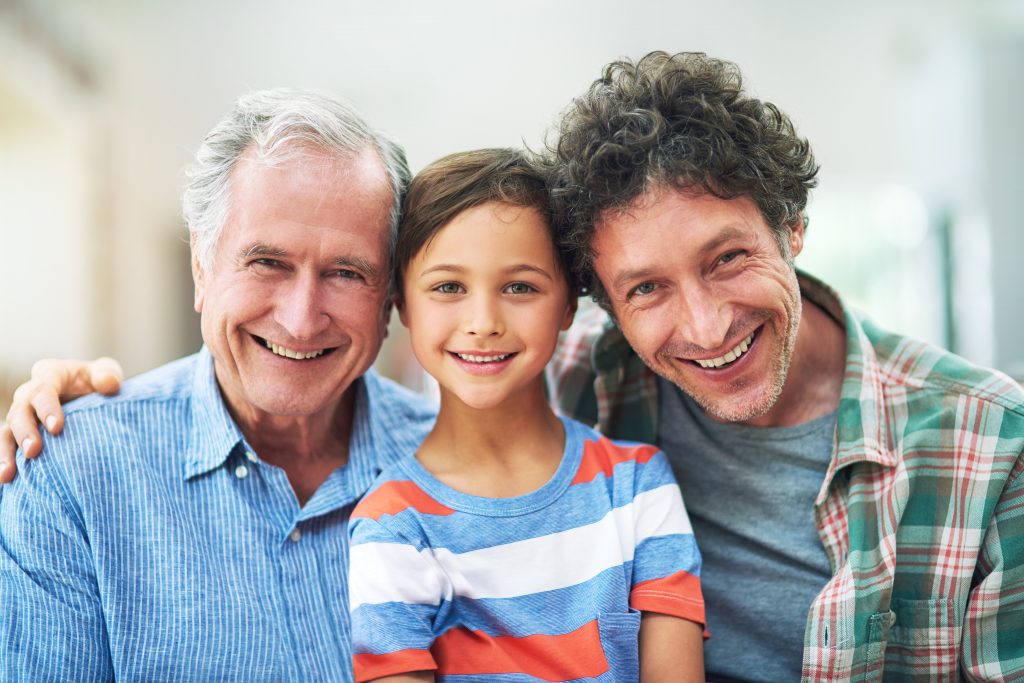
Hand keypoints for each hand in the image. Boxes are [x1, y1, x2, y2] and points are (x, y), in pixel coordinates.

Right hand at [0, 357, 123, 482]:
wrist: (95, 397)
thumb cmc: (100, 383)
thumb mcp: (106, 374)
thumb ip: (108, 375)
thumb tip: (108, 383)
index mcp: (50, 374)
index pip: (43, 389)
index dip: (47, 407)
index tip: (57, 428)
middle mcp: (30, 393)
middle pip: (20, 410)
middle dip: (25, 431)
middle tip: (34, 451)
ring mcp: (23, 415)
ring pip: (7, 431)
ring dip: (6, 452)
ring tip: (7, 474)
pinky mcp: (21, 433)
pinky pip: (7, 446)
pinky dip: (4, 460)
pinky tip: (5, 480)